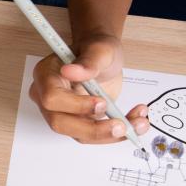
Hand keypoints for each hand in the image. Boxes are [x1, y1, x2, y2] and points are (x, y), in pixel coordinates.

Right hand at [27, 35, 149, 143]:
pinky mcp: (80, 123)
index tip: (102, 102)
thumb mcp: (100, 49)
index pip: (52, 98)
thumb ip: (89, 61)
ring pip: (80, 135)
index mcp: (46, 76)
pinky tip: (135, 122)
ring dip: (111, 135)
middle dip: (93, 129)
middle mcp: (49, 98)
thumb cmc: (97, 50)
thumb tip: (72, 71)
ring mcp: (64, 113)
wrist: (104, 59)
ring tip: (138, 123)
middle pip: (61, 124)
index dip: (76, 105)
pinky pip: (95, 136)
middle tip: (121, 125)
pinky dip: (117, 134)